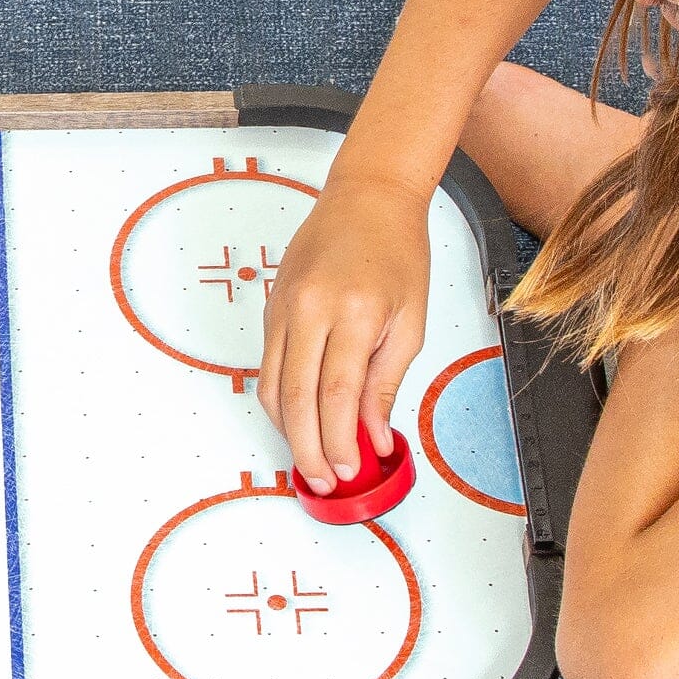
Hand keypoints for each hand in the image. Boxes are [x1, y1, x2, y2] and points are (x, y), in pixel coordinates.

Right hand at [257, 170, 430, 492]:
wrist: (367, 196)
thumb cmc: (396, 250)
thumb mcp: (411, 319)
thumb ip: (387, 381)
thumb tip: (373, 434)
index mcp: (355, 310)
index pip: (338, 393)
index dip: (339, 440)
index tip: (348, 469)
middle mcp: (311, 308)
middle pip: (296, 398)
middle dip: (308, 449)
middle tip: (322, 481)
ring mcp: (283, 307)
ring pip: (271, 387)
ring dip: (288, 431)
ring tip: (309, 460)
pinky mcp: (270, 308)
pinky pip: (267, 366)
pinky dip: (279, 401)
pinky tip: (299, 420)